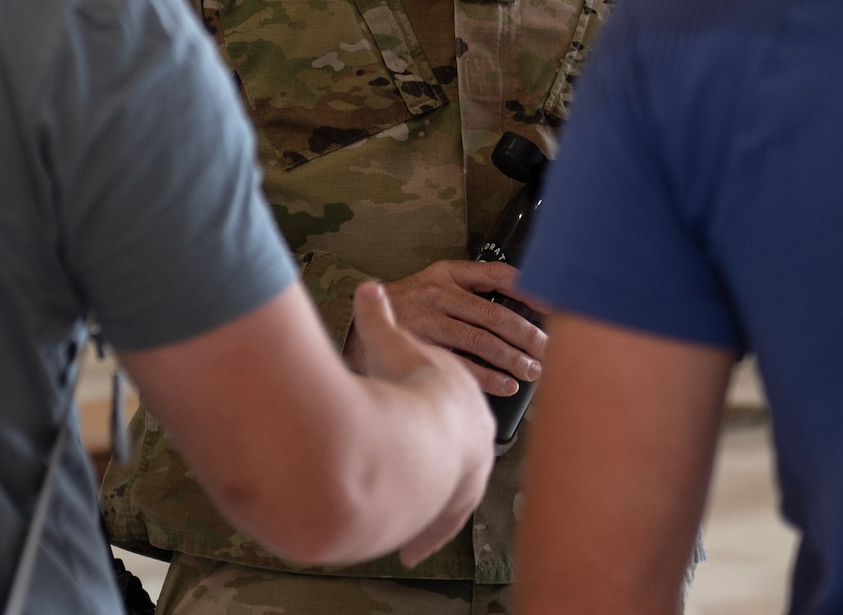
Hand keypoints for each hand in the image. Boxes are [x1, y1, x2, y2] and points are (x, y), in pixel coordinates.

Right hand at [346, 260, 545, 397]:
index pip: (495, 274)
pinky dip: (489, 377)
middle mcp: (437, 293)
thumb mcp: (431, 284)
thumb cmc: (404, 310)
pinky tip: (507, 385)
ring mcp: (427, 320)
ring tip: (532, 371)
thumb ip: (467, 290)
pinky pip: (463, 364)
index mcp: (445, 273)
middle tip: (547, 349)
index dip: (528, 289)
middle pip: (494, 314)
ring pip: (482, 341)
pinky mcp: (419, 346)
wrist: (356, 330)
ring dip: (513, 358)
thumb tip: (520, 305)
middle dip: (527, 335)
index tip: (553, 304)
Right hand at [350, 282, 493, 561]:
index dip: (449, 415)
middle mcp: (474, 445)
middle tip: (437, 479)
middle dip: (452, 468)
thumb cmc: (409, 386)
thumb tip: (368, 288)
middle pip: (466, 457)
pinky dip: (425, 538)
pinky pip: (439, 526)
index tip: (441, 423)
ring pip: (455, 497)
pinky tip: (410, 553)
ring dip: (437, 511)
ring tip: (422, 526)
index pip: (462, 410)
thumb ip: (378, 318)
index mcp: (464, 404)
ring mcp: (467, 477)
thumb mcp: (390, 344)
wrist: (421, 434)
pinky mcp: (452, 506)